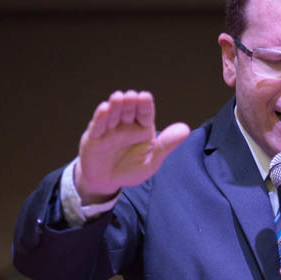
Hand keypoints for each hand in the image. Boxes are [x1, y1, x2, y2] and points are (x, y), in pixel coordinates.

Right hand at [76, 90, 190, 203]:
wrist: (108, 182)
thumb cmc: (131, 170)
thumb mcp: (152, 161)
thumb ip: (166, 145)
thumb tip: (186, 129)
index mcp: (142, 127)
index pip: (145, 112)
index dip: (144, 104)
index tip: (145, 97)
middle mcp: (126, 124)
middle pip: (128, 110)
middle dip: (129, 102)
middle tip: (132, 97)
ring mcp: (109, 129)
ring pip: (113, 114)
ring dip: (115, 106)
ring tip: (118, 98)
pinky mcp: (94, 137)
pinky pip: (98, 126)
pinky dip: (101, 117)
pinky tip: (104, 109)